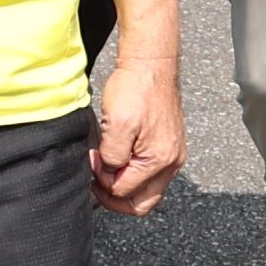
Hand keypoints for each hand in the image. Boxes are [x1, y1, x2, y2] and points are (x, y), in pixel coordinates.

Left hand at [92, 40, 184, 215]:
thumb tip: (109, 174)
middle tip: (96, 181)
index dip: (103, 182)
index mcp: (160, 161)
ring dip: (123, 182)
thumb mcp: (116, 125)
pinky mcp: (168, 145)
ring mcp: (172, 155)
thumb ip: (112, 158)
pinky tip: (119, 155)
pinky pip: (150, 172)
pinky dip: (132, 170)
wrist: (151, 63)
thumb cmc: (136, 88)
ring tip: (106, 163)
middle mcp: (172, 162)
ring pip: (147, 189)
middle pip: (143, 202)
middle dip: (115, 197)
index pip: (126, 192)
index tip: (93, 162)